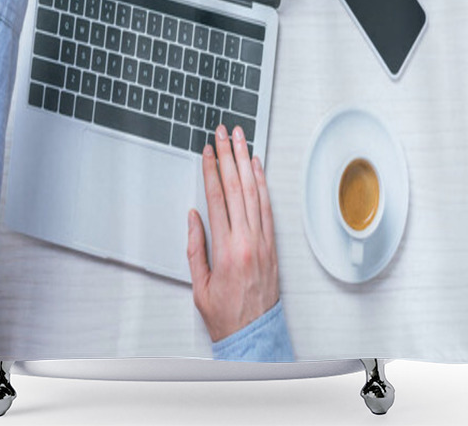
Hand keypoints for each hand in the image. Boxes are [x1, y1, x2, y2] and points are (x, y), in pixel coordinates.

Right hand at [187, 125, 279, 342]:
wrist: (254, 334)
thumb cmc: (225, 313)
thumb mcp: (198, 284)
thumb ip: (195, 247)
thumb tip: (194, 215)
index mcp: (226, 250)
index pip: (218, 198)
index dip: (212, 170)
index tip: (208, 151)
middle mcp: (247, 240)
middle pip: (237, 187)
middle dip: (229, 156)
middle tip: (225, 133)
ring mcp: (263, 240)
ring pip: (255, 192)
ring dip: (247, 162)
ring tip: (242, 140)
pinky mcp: (272, 243)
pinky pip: (268, 206)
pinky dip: (263, 183)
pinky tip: (258, 167)